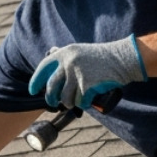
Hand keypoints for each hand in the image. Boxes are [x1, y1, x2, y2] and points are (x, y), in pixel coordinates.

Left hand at [29, 34, 145, 109]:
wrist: (122, 59)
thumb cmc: (102, 58)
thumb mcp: (80, 52)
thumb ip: (65, 60)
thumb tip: (49, 70)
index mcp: (65, 53)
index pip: (43, 68)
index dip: (36, 81)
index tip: (33, 90)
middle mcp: (68, 62)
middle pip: (51, 87)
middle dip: (51, 98)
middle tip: (55, 102)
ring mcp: (77, 74)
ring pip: (65, 98)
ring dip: (70, 103)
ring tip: (76, 101)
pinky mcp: (87, 85)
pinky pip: (79, 102)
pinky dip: (83, 104)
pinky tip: (88, 100)